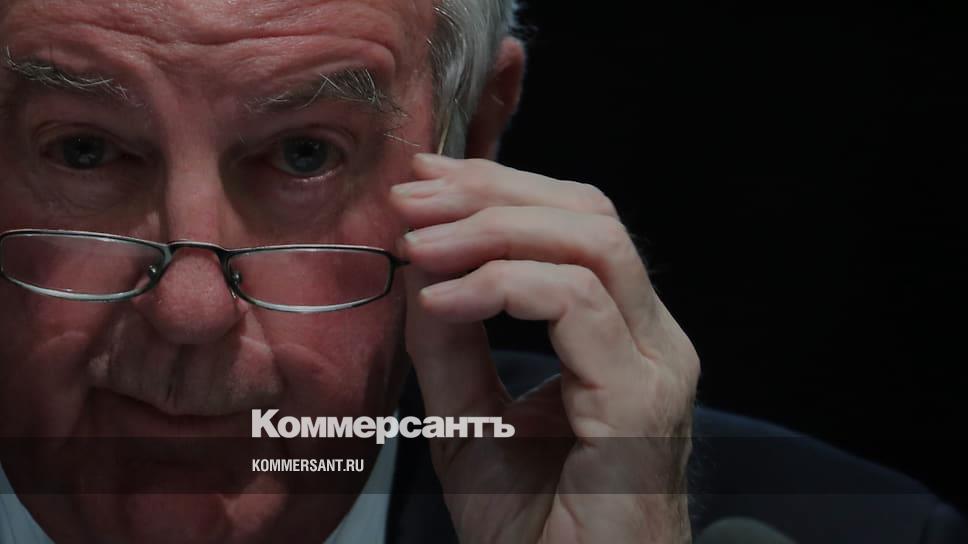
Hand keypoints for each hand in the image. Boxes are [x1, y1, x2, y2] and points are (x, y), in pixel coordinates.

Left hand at [390, 154, 699, 542]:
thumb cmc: (528, 527)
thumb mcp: (469, 417)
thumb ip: (449, 343)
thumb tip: (419, 267)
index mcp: (624, 338)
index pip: (576, 224)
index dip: (500, 189)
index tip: (423, 184)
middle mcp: (654, 341)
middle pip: (589, 215)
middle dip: (493, 193)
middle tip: (413, 197)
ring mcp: (657, 368)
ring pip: (592, 244)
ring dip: (493, 229)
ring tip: (419, 245)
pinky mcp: (641, 403)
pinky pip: (575, 304)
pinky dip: (501, 287)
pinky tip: (443, 301)